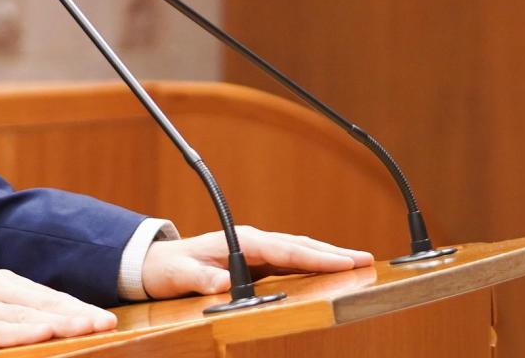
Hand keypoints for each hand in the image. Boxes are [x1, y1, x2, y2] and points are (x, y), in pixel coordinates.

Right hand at [0, 269, 116, 357]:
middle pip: (42, 303)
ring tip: (87, 328)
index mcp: (1, 283)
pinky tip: (44, 333)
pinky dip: (22, 332)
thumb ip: (17, 313)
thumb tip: (58, 322)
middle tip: (107, 322)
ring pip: (25, 316)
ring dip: (59, 322)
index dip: (78, 307)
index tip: (106, 318)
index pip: (47, 296)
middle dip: (77, 314)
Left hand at [141, 226, 372, 298]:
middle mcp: (254, 242)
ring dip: (328, 258)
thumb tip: (222, 283)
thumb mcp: (180, 275)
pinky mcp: (257, 262)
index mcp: (242, 241)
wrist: (157, 263)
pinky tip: (331, 272)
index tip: (345, 261)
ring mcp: (257, 251)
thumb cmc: (169, 268)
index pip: (286, 250)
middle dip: (334, 253)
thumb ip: (201, 278)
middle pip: (300, 247)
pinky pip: (291, 263)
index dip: (317, 256)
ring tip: (360, 264)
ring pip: (299, 252)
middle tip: (367, 260)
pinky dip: (313, 265)